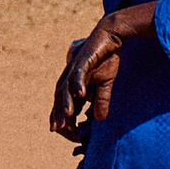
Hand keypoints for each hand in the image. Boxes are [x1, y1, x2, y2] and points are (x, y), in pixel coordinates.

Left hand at [51, 26, 124, 140]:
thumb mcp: (106, 83)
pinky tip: (80, 95)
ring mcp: (75, 68)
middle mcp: (70, 77)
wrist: (111, 33)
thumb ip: (101, 100)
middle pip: (60, 99)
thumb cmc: (107, 57)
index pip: (65, 105)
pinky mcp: (83, 59)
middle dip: (59, 115)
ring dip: (66, 103)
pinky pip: (78, 73)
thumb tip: (100, 119)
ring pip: (66, 88)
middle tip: (58, 130)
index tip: (70, 134)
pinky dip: (78, 84)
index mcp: (73, 83)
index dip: (65, 119)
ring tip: (67, 117)